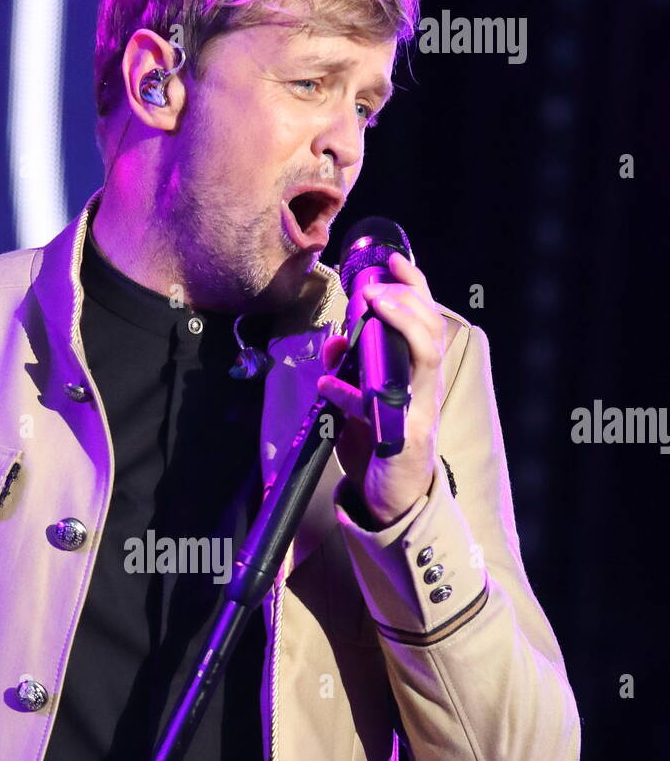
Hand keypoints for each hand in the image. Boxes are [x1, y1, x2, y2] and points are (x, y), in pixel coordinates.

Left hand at [317, 250, 446, 528]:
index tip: (394, 260)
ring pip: (426, 358)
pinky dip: (351, 396)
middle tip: (375, 286)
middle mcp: (426, 387)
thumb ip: (348, 371)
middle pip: (432, 331)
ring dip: (403, 326)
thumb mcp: (360, 402)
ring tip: (376, 305)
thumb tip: (334, 342)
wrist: (393, 499)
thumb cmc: (380, 447)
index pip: (425, 320)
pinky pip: (383, 409)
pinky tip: (328, 387)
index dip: (415, 288)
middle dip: (407, 301)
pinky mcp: (406, 439)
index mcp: (417, 374)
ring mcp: (421, 411)